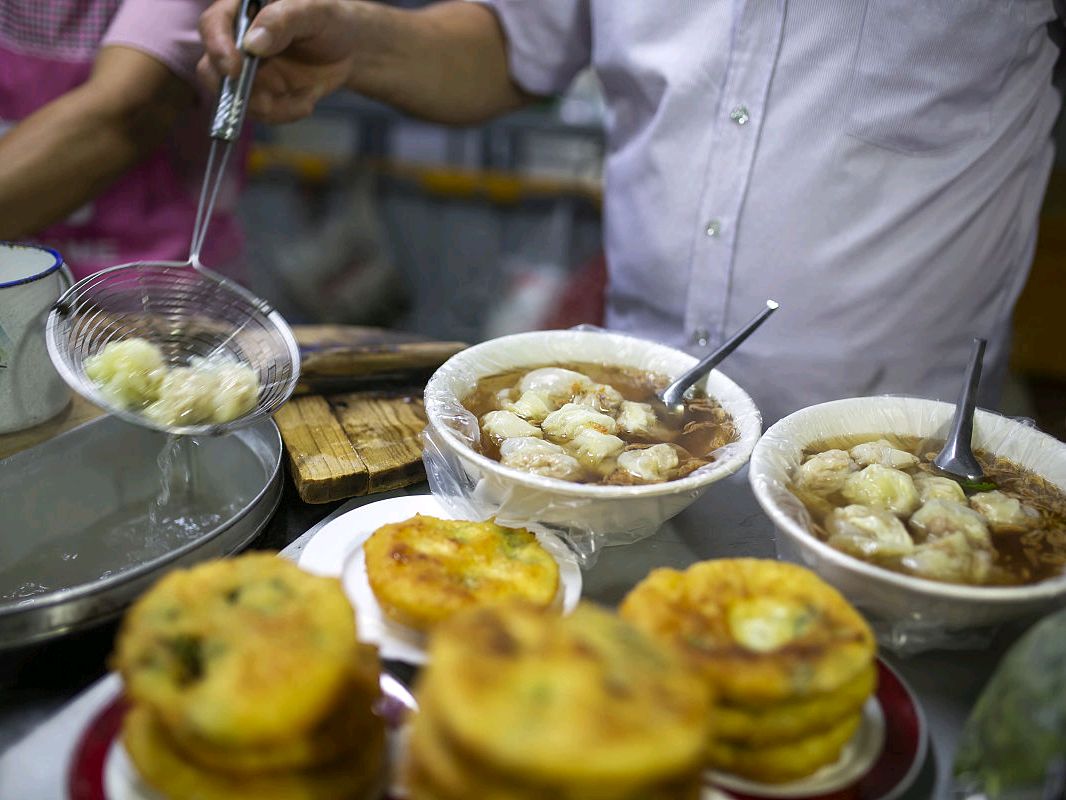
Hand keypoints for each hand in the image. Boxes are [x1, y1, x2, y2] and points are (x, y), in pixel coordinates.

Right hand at [198, 0, 365, 122]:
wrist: (351, 49)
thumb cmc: (331, 20)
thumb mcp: (314, 12)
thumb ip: (283, 20)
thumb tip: (253, 44)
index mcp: (242, 11)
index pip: (213, 26)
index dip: (217, 48)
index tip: (233, 69)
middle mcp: (238, 43)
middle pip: (211, 70)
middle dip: (236, 92)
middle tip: (266, 103)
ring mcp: (249, 72)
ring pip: (237, 99)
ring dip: (271, 108)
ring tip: (305, 101)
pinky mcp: (264, 95)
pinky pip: (262, 114)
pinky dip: (286, 113)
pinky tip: (308, 101)